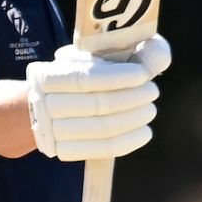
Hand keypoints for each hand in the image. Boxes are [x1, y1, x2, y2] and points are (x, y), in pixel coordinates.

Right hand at [27, 34, 170, 161]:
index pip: (85, 78)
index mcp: (46, 75)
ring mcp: (50, 133)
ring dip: (133, 120)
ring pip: (100, 129)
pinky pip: (101, 150)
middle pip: (95, 106)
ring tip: (149, 110)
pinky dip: (128, 142)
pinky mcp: (62, 152)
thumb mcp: (96, 55)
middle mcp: (42, 105)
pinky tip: (144, 132)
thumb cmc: (82, 74)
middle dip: (130, 99)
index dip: (117, 78)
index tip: (143, 75)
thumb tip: (158, 54)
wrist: (50, 104)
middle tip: (151, 92)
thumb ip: (129, 50)